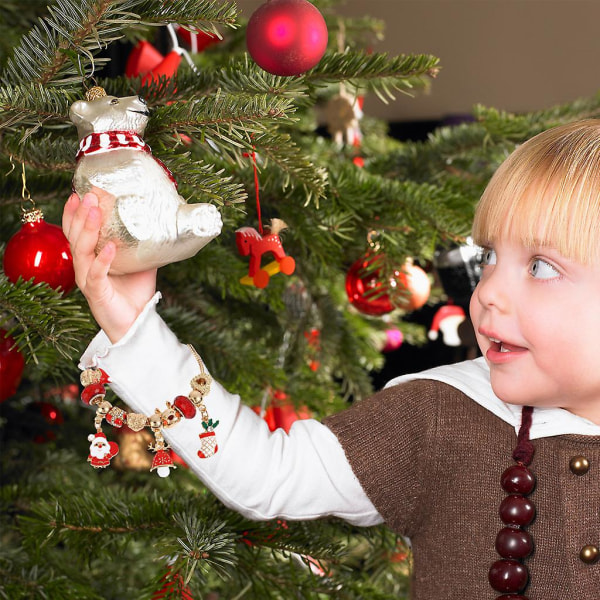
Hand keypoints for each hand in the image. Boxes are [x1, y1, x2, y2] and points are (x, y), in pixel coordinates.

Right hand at [63, 191, 156, 342]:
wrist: (136, 323)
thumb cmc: (134, 293)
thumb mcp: (141, 262)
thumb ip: (144, 244)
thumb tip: (161, 222)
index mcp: (91, 258)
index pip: (76, 231)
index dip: (75, 212)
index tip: (79, 192)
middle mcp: (85, 266)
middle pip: (75, 236)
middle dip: (81, 213)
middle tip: (88, 194)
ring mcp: (88, 280)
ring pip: (82, 251)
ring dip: (89, 229)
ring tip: (96, 211)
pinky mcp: (96, 293)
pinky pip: (96, 274)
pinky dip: (102, 260)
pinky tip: (109, 247)